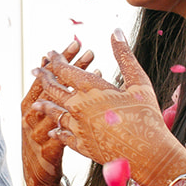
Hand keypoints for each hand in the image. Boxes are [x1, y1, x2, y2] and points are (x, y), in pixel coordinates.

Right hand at [21, 38, 93, 185]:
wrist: (37, 178)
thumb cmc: (43, 145)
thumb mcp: (43, 121)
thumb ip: (51, 99)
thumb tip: (66, 75)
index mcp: (31, 106)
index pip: (45, 76)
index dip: (59, 59)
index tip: (75, 43)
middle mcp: (33, 116)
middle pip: (51, 85)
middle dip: (69, 66)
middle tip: (88, 49)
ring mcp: (40, 132)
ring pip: (57, 103)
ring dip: (77, 86)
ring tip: (97, 69)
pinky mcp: (48, 149)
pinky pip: (63, 130)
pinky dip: (77, 115)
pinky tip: (94, 107)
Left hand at [33, 30, 185, 185]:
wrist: (149, 154)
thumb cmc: (147, 116)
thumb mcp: (139, 82)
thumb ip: (124, 55)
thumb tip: (116, 31)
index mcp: (91, 89)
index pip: (66, 70)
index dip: (56, 60)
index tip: (49, 53)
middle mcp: (79, 107)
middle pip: (55, 89)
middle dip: (44, 78)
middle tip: (35, 70)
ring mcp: (78, 128)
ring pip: (55, 113)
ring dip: (45, 104)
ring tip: (36, 101)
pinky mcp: (82, 146)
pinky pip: (64, 136)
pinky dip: (57, 131)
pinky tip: (54, 130)